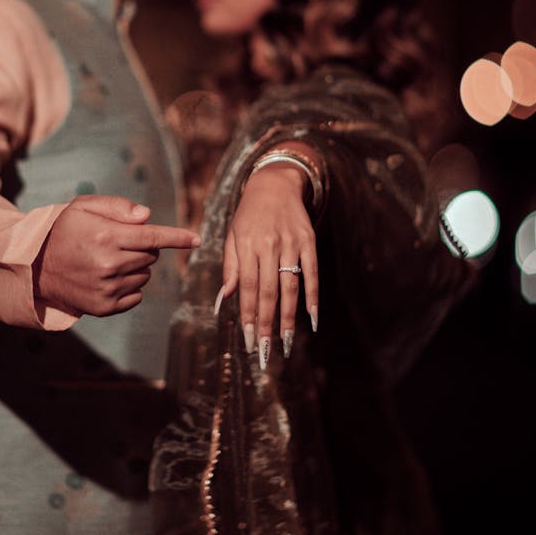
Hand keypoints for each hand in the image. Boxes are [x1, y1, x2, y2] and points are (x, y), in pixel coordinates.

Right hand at [34, 195, 199, 317]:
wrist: (34, 266)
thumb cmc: (63, 230)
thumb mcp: (84, 207)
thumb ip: (117, 207)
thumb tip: (147, 216)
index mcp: (107, 236)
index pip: (153, 236)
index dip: (178, 237)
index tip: (197, 239)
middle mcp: (109, 264)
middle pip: (151, 255)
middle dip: (143, 247)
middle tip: (118, 242)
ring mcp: (107, 288)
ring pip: (145, 276)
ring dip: (136, 267)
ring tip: (108, 260)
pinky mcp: (104, 307)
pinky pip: (136, 295)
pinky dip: (129, 286)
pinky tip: (107, 278)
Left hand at [217, 166, 318, 364]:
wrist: (275, 183)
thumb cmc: (249, 214)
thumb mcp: (232, 236)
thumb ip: (230, 267)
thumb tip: (222, 300)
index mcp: (246, 245)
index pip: (246, 287)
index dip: (247, 315)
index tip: (248, 340)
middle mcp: (268, 245)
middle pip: (267, 291)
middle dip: (266, 324)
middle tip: (265, 351)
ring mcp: (291, 243)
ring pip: (289, 287)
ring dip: (288, 318)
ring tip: (286, 343)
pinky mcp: (309, 241)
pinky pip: (312, 273)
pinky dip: (313, 296)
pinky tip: (312, 318)